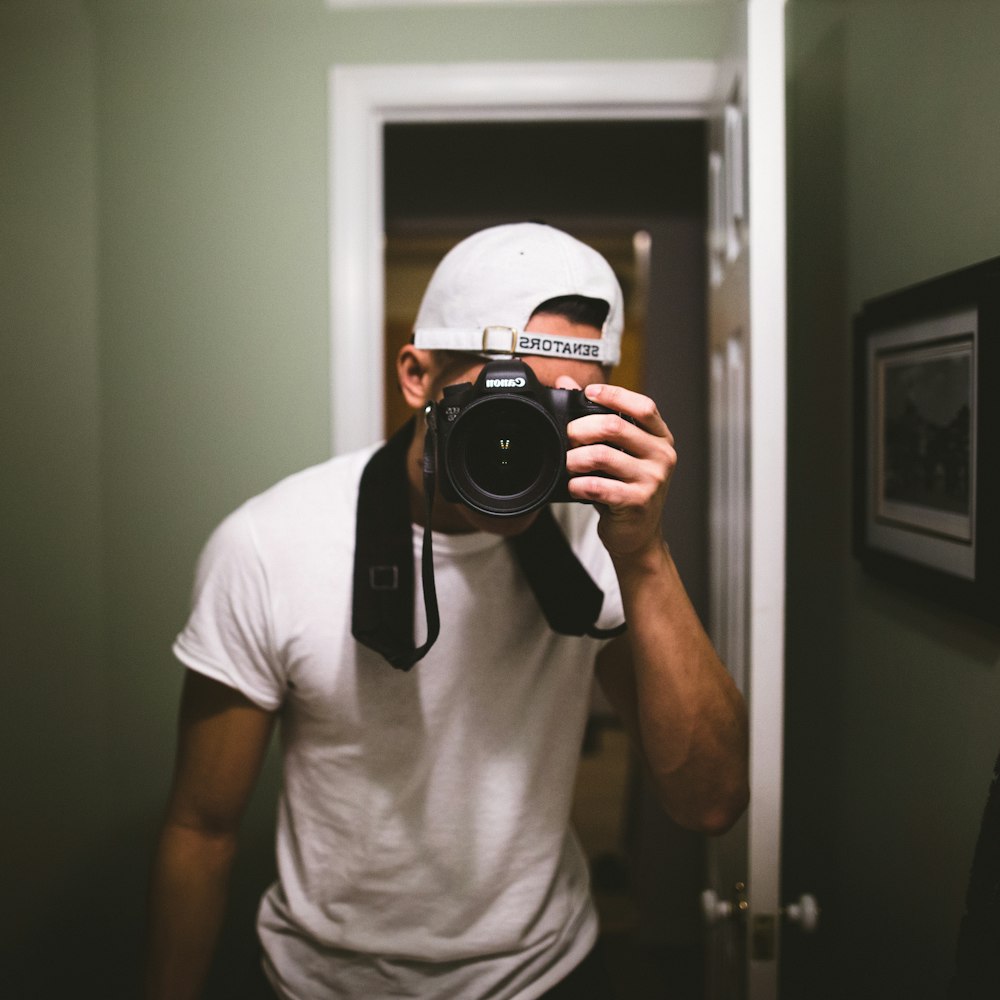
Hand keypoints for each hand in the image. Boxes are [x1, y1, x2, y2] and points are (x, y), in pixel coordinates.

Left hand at [556, 377, 675, 561]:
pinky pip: (598, 486)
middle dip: (581, 428)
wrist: (638, 536)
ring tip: (568, 464)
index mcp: (660, 438)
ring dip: (575, 458)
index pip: (643, 406)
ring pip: (602, 455)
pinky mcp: (637, 502)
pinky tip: (574, 486)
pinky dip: (578, 484)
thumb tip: (568, 384)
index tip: (589, 393)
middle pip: (615, 426)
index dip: (614, 395)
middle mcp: (662, 456)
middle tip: (567, 437)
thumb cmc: (626, 490)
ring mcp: (652, 480)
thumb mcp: (619, 453)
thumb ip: (598, 418)